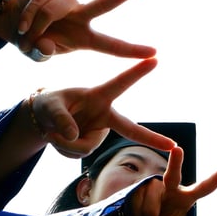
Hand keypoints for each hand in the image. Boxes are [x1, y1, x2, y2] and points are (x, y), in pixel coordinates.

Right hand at [0, 0, 154, 59]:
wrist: (13, 21)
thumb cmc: (33, 41)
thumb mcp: (38, 54)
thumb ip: (42, 53)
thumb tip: (44, 44)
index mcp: (85, 37)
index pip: (111, 45)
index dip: (132, 50)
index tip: (154, 53)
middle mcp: (81, 16)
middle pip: (102, 5)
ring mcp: (68, 0)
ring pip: (52, 10)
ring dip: (34, 25)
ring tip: (24, 35)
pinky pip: (38, 2)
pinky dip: (26, 16)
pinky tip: (20, 22)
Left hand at [31, 58, 175, 156]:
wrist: (43, 121)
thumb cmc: (49, 104)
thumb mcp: (50, 106)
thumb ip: (60, 119)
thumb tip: (73, 136)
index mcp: (98, 96)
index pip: (120, 83)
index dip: (137, 72)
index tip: (155, 60)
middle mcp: (105, 115)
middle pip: (131, 129)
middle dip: (152, 138)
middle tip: (174, 146)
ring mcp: (100, 132)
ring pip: (85, 147)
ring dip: (65, 144)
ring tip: (54, 132)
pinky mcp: (92, 145)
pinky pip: (78, 155)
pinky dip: (63, 150)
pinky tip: (59, 140)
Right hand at [124, 148, 216, 215]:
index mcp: (186, 196)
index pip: (204, 188)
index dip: (216, 179)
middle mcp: (171, 186)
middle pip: (173, 175)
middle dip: (176, 162)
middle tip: (178, 149)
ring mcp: (153, 184)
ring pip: (151, 208)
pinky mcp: (137, 187)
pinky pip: (137, 207)